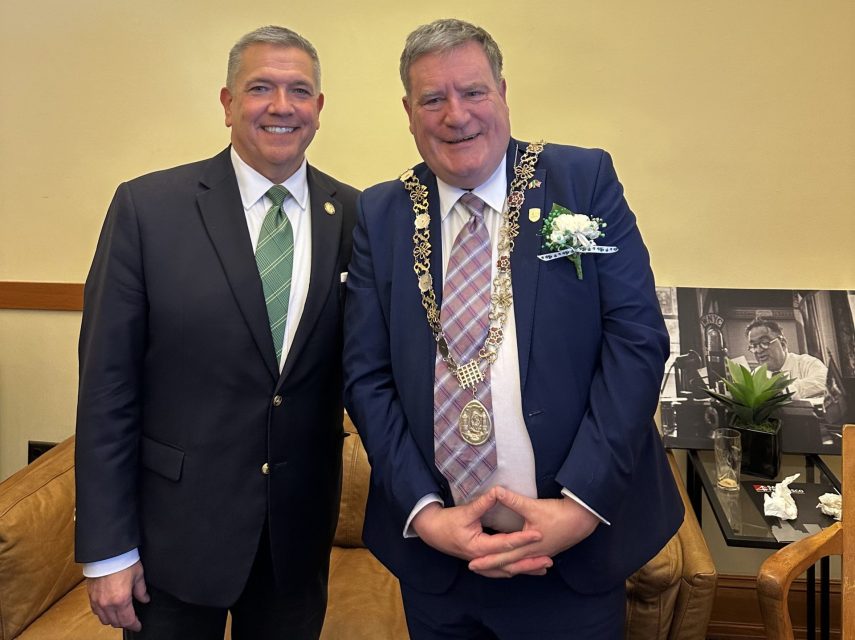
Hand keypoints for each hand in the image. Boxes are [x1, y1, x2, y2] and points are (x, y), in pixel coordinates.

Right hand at [86, 561, 149, 630]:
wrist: (106, 553)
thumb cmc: (123, 561)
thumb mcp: (138, 575)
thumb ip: (141, 590)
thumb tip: (145, 599)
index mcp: (121, 600)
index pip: (128, 620)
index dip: (134, 625)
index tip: (138, 625)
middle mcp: (107, 604)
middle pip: (116, 622)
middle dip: (125, 623)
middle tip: (132, 620)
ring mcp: (97, 601)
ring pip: (104, 619)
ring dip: (113, 620)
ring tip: (121, 615)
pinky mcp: (90, 596)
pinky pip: (96, 611)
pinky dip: (103, 613)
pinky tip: (109, 609)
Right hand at [411, 490, 542, 562]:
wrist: (432, 533)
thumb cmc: (447, 522)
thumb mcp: (465, 511)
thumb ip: (483, 503)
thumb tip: (497, 491)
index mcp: (478, 547)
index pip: (506, 544)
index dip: (523, 539)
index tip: (539, 534)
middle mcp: (482, 559)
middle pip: (510, 564)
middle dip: (530, 563)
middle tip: (550, 560)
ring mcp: (482, 564)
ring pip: (507, 571)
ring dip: (525, 570)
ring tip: (544, 567)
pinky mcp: (482, 562)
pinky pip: (501, 571)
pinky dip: (515, 570)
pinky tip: (526, 570)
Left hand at [467, 487, 599, 577]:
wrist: (582, 520)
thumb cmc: (558, 514)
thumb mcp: (532, 506)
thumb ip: (513, 500)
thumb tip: (496, 491)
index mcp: (527, 547)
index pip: (502, 557)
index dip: (487, 560)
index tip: (472, 563)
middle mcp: (533, 555)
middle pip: (508, 565)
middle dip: (491, 567)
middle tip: (474, 568)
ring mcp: (541, 555)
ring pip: (518, 566)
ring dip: (504, 567)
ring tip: (490, 567)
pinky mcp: (546, 551)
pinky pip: (528, 563)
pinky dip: (518, 565)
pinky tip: (516, 564)